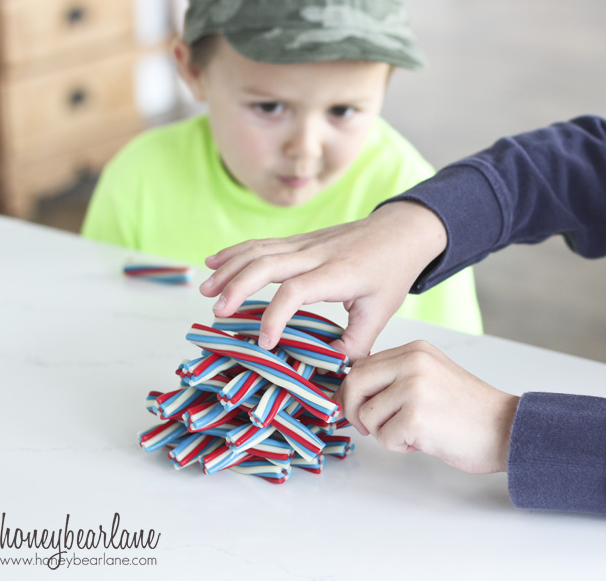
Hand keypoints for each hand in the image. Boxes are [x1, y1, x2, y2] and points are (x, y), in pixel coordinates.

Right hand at [199, 202, 447, 360]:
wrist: (400, 232)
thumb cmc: (391, 273)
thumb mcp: (380, 312)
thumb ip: (355, 345)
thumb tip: (332, 374)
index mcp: (338, 274)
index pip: (295, 291)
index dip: (275, 317)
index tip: (266, 344)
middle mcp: (317, 254)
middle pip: (267, 263)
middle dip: (237, 286)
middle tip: (216, 312)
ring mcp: (306, 243)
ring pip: (259, 250)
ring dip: (229, 268)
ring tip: (205, 291)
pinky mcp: (300, 240)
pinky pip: (262, 243)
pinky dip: (235, 252)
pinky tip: (214, 262)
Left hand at [336, 340, 519, 473]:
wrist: (505, 428)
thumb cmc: (469, 410)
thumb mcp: (431, 376)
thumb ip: (397, 377)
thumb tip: (354, 392)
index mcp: (415, 350)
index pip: (362, 365)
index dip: (351, 391)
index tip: (355, 407)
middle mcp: (413, 363)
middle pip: (355, 383)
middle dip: (354, 410)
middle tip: (368, 427)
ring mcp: (414, 388)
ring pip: (367, 415)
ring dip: (384, 432)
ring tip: (415, 431)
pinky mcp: (416, 417)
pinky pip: (384, 438)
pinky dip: (400, 446)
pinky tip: (424, 440)